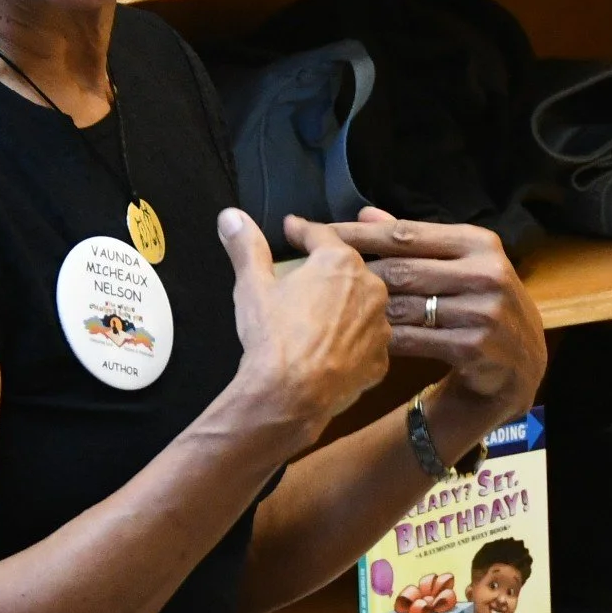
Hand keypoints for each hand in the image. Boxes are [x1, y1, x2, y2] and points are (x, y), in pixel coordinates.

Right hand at [217, 207, 390, 450]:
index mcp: (340, 262)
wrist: (290, 396)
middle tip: (302, 275)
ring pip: (361, 305)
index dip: (301, 231)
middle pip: (347, 269)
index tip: (291, 230)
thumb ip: (245, 246)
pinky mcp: (380, 361)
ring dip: (342, 305)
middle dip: (325, 269)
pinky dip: (350, 341)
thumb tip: (231, 217)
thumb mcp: (252, 285)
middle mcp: (370, 289)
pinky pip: (365, 342)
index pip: (320, 234)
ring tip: (316, 315)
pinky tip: (329, 347)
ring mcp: (379, 327)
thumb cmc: (272, 336)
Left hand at [333, 208, 545, 426]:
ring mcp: (483, 310)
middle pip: (401, 269)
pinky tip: (362, 338)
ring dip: (366, 310)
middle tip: (316, 276)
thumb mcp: (458, 263)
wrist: (520, 360)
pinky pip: (414, 339)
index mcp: (477, 242)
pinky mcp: (475, 346)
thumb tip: (365, 212)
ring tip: (333, 309)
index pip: (405, 234)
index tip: (317, 230)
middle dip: (354, 274)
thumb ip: (413, 240)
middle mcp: (486, 271)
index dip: (357, 233)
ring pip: (404, 306)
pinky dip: (385, 338)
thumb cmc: (478, 301)